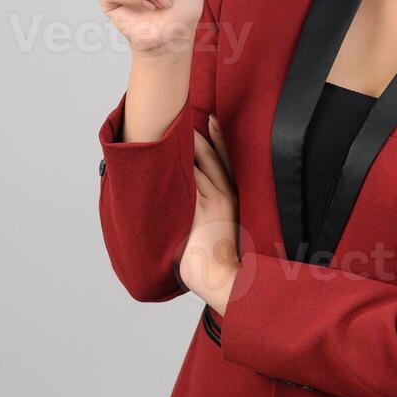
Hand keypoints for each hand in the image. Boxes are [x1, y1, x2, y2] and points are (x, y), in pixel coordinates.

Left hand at [180, 114, 239, 314]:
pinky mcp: (198, 211)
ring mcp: (211, 202)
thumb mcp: (225, 230)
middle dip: (195, 137)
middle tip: (182, 117)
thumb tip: (199, 201)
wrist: (224, 279)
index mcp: (233, 199)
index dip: (218, 139)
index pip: (225, 160)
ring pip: (194, 166)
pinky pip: (185, 183)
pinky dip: (175, 168)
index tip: (211, 120)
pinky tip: (163, 155)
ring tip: (166, 130)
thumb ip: (215, 213)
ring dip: (180, 149)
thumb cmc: (221, 262)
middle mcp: (224, 196)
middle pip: (208, 157)